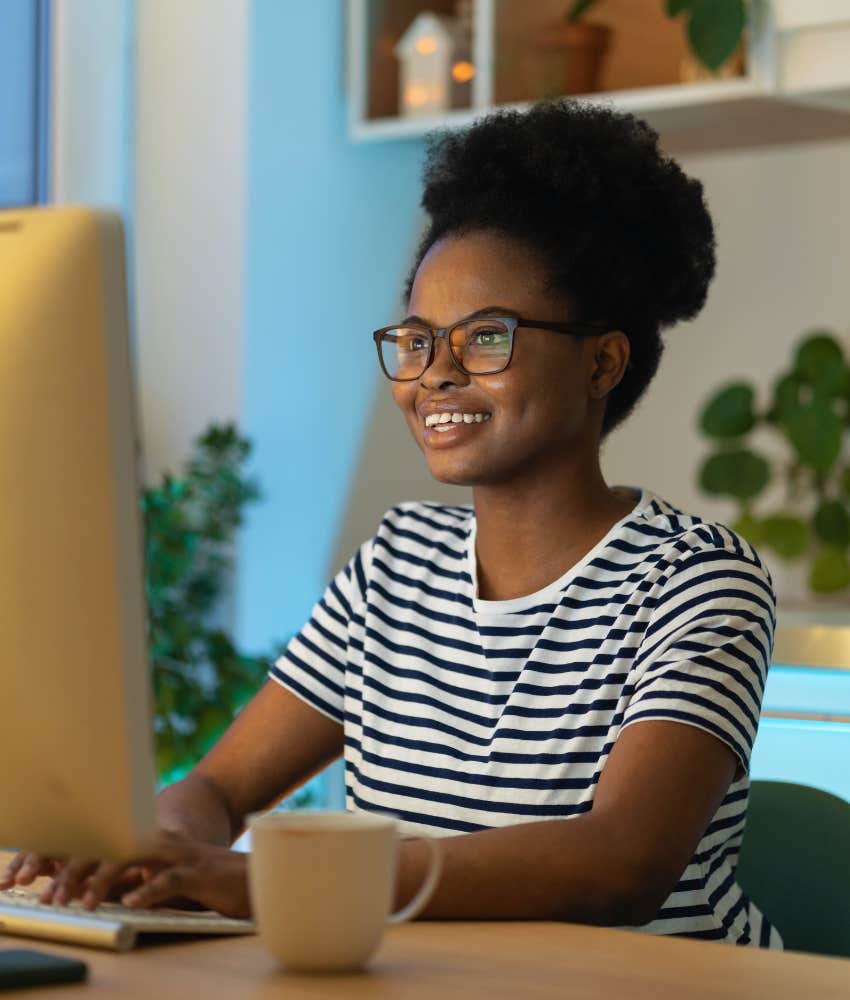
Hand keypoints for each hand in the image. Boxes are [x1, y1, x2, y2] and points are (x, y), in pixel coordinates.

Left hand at [3, 831, 250, 918]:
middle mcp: (159, 841)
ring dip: (103, 881)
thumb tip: (87, 889)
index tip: (40, 881)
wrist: (248, 878)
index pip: (102, 841)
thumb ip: (130, 878)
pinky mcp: (198, 873)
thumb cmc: (202, 881)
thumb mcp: (159, 877)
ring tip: (81, 903)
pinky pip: (168, 880)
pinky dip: (147, 891)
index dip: (69, 858)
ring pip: (133, 858)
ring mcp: (179, 855)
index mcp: (148, 840)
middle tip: (52, 897)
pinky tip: (130, 903)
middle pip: (110, 846)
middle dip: (76, 870)